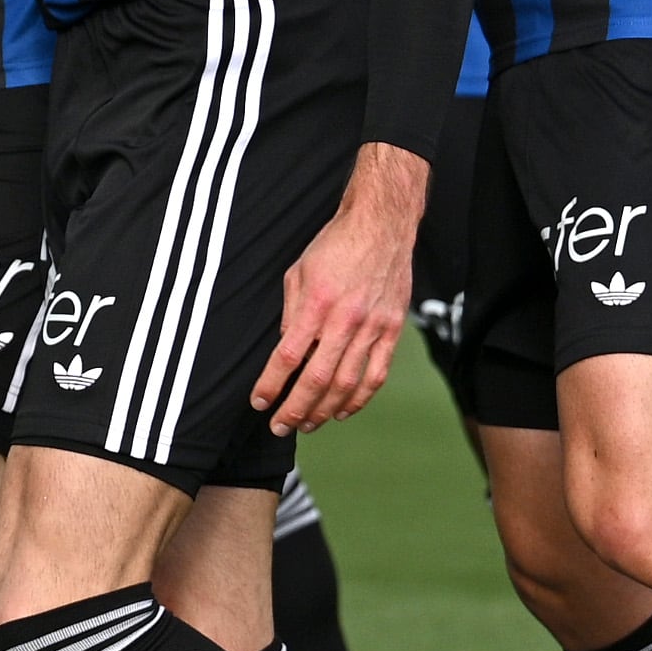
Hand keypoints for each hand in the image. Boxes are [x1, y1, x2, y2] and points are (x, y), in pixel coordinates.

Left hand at [256, 143, 426, 433]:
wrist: (381, 225)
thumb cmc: (335, 245)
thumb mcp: (298, 272)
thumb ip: (291, 313)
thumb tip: (285, 350)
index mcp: (316, 303)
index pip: (289, 356)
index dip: (271, 384)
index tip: (259, 402)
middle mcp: (345, 319)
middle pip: (317, 379)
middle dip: (295, 409)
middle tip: (280, 426)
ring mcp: (372, 327)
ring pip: (347, 384)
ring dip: (325, 411)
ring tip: (308, 424)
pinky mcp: (392, 330)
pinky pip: (377, 374)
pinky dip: (359, 399)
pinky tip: (343, 410)